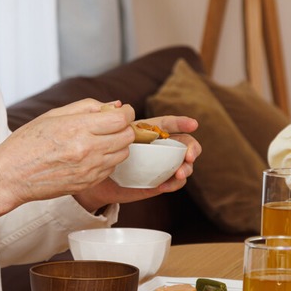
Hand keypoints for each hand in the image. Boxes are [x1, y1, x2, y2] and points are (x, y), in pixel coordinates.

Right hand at [0, 99, 135, 214]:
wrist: (11, 175)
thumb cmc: (27, 143)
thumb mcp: (53, 115)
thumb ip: (86, 107)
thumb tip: (114, 105)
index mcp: (77, 128)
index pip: (120, 119)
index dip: (126, 112)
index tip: (123, 110)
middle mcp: (87, 150)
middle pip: (127, 136)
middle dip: (124, 127)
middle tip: (113, 124)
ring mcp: (89, 169)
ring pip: (123, 154)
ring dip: (118, 144)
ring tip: (101, 140)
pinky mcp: (88, 183)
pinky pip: (111, 168)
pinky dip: (108, 159)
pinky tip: (93, 155)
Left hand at [73, 115, 200, 212]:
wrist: (97, 180)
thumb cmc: (102, 153)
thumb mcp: (108, 136)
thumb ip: (114, 121)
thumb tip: (119, 105)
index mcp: (149, 133)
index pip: (168, 124)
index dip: (181, 122)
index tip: (194, 123)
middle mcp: (160, 148)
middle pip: (184, 143)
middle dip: (192, 148)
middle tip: (189, 156)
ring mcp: (162, 165)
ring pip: (184, 163)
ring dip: (187, 167)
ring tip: (179, 173)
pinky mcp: (160, 181)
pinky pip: (175, 182)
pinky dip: (175, 183)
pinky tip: (166, 184)